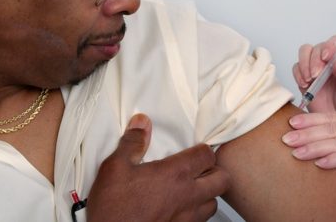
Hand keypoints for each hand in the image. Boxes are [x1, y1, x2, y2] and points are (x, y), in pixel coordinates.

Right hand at [87, 114, 230, 221]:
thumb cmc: (113, 207)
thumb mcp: (115, 167)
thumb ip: (132, 143)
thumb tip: (142, 123)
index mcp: (175, 174)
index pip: (207, 155)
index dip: (203, 149)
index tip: (194, 150)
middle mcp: (188, 196)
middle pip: (223, 179)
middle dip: (215, 171)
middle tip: (201, 168)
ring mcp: (187, 218)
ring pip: (214, 204)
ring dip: (208, 194)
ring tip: (193, 189)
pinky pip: (200, 221)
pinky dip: (196, 213)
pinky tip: (182, 209)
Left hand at [282, 111, 335, 218]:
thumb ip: (334, 137)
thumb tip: (303, 136)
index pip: (329, 118)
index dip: (309, 120)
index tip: (290, 124)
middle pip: (331, 129)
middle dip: (307, 134)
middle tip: (287, 139)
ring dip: (316, 148)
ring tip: (298, 153)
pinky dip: (334, 160)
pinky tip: (321, 163)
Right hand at [292, 35, 335, 112]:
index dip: (330, 47)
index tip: (326, 57)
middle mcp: (333, 58)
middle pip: (319, 47)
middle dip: (315, 59)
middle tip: (316, 75)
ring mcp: (318, 66)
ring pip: (305, 52)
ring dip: (305, 64)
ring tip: (309, 79)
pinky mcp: (306, 75)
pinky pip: (297, 67)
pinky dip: (298, 74)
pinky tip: (305, 84)